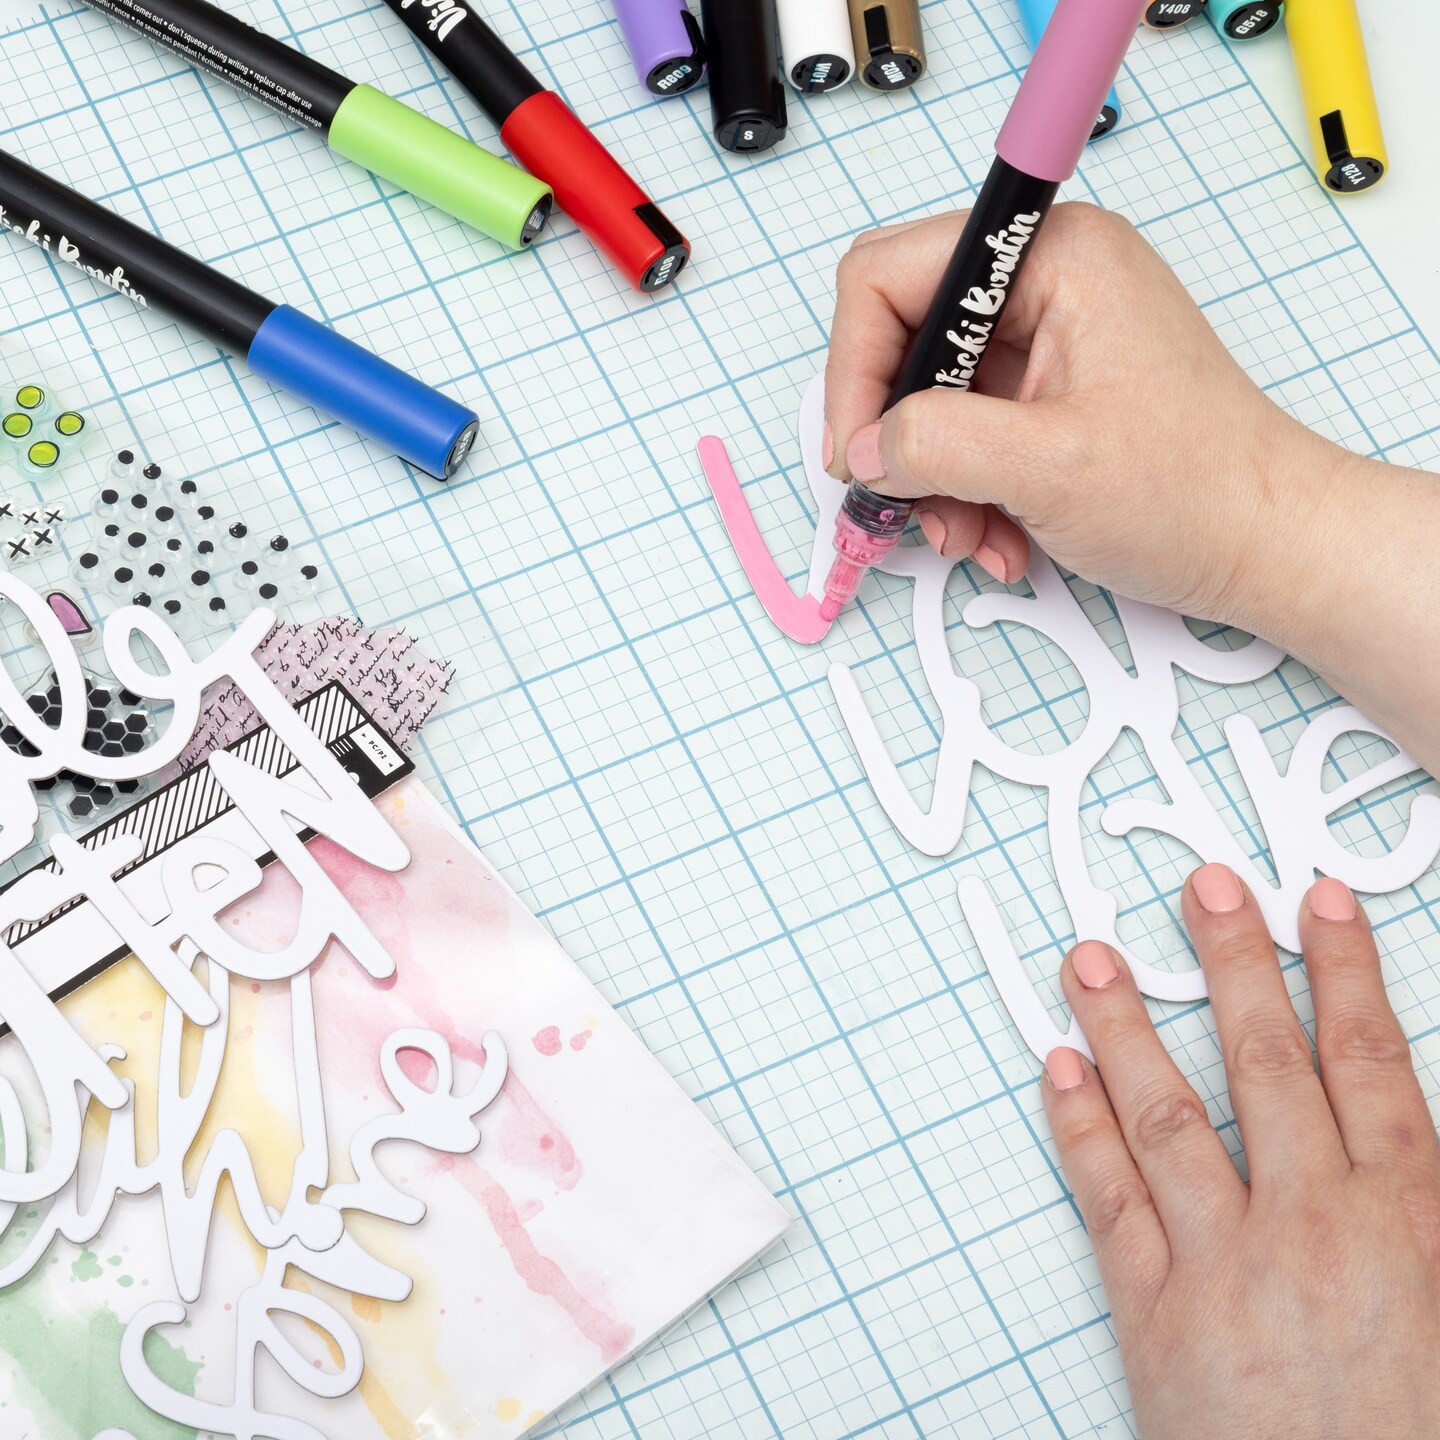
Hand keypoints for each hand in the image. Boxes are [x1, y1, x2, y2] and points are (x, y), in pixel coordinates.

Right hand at [824, 202, 1439, 779]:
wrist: (1268, 545)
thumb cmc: (1197, 492)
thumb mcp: (1048, 469)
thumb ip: (937, 444)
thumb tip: (863, 449)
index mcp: (1051, 257)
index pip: (888, 277)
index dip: (854, 369)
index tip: (857, 454)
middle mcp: (1043, 280)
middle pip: (900, 336)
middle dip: (896, 434)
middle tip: (902, 500)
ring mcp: (1044, 337)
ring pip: (925, 396)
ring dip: (931, 479)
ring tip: (967, 536)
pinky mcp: (1045, 389)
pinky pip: (962, 431)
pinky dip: (961, 491)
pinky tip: (996, 537)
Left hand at [1043, 863, 1439, 1439]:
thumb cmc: (1416, 1429)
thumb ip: (1432, 1198)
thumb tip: (1415, 1118)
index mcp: (1407, 1219)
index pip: (1370, 1061)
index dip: (1344, 970)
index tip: (1314, 900)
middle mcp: (1312, 1222)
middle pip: (1264, 1061)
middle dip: (1233, 962)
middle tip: (1202, 883)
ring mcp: (1222, 1261)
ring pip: (1167, 1109)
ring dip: (1124, 1023)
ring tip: (1090, 954)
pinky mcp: (1151, 1310)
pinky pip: (1108, 1197)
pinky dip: (1077, 1126)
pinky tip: (1056, 1068)